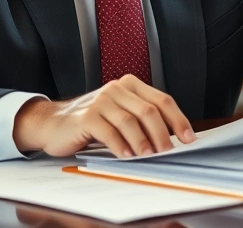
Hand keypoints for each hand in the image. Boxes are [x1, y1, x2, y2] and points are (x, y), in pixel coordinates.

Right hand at [12, 74, 194, 157]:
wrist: (54, 123)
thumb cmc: (92, 122)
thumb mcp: (120, 115)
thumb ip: (142, 120)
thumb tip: (173, 139)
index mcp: (130, 85)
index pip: (162, 100)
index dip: (178, 120)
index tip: (189, 138)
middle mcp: (117, 88)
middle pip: (149, 110)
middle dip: (163, 134)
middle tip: (169, 152)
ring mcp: (101, 100)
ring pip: (131, 121)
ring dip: (143, 142)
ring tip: (149, 157)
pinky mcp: (87, 116)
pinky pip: (110, 132)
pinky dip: (122, 146)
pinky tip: (127, 157)